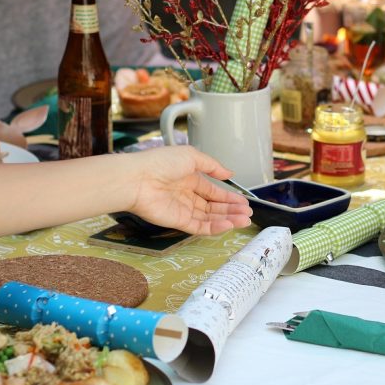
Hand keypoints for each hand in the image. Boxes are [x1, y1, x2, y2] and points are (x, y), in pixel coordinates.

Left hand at [125, 146, 251, 234]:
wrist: (137, 179)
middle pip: (214, 206)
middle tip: (247, 213)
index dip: (229, 197)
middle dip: (232, 210)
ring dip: (228, 219)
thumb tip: (229, 173)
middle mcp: (186, 194)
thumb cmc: (160, 163)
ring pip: (209, 218)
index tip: (243, 201)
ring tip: (244, 220)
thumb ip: (212, 166)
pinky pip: (200, 226)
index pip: (213, 191)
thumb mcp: (191, 156)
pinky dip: (215, 227)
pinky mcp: (178, 222)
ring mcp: (182, 209)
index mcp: (189, 178)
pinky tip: (228, 225)